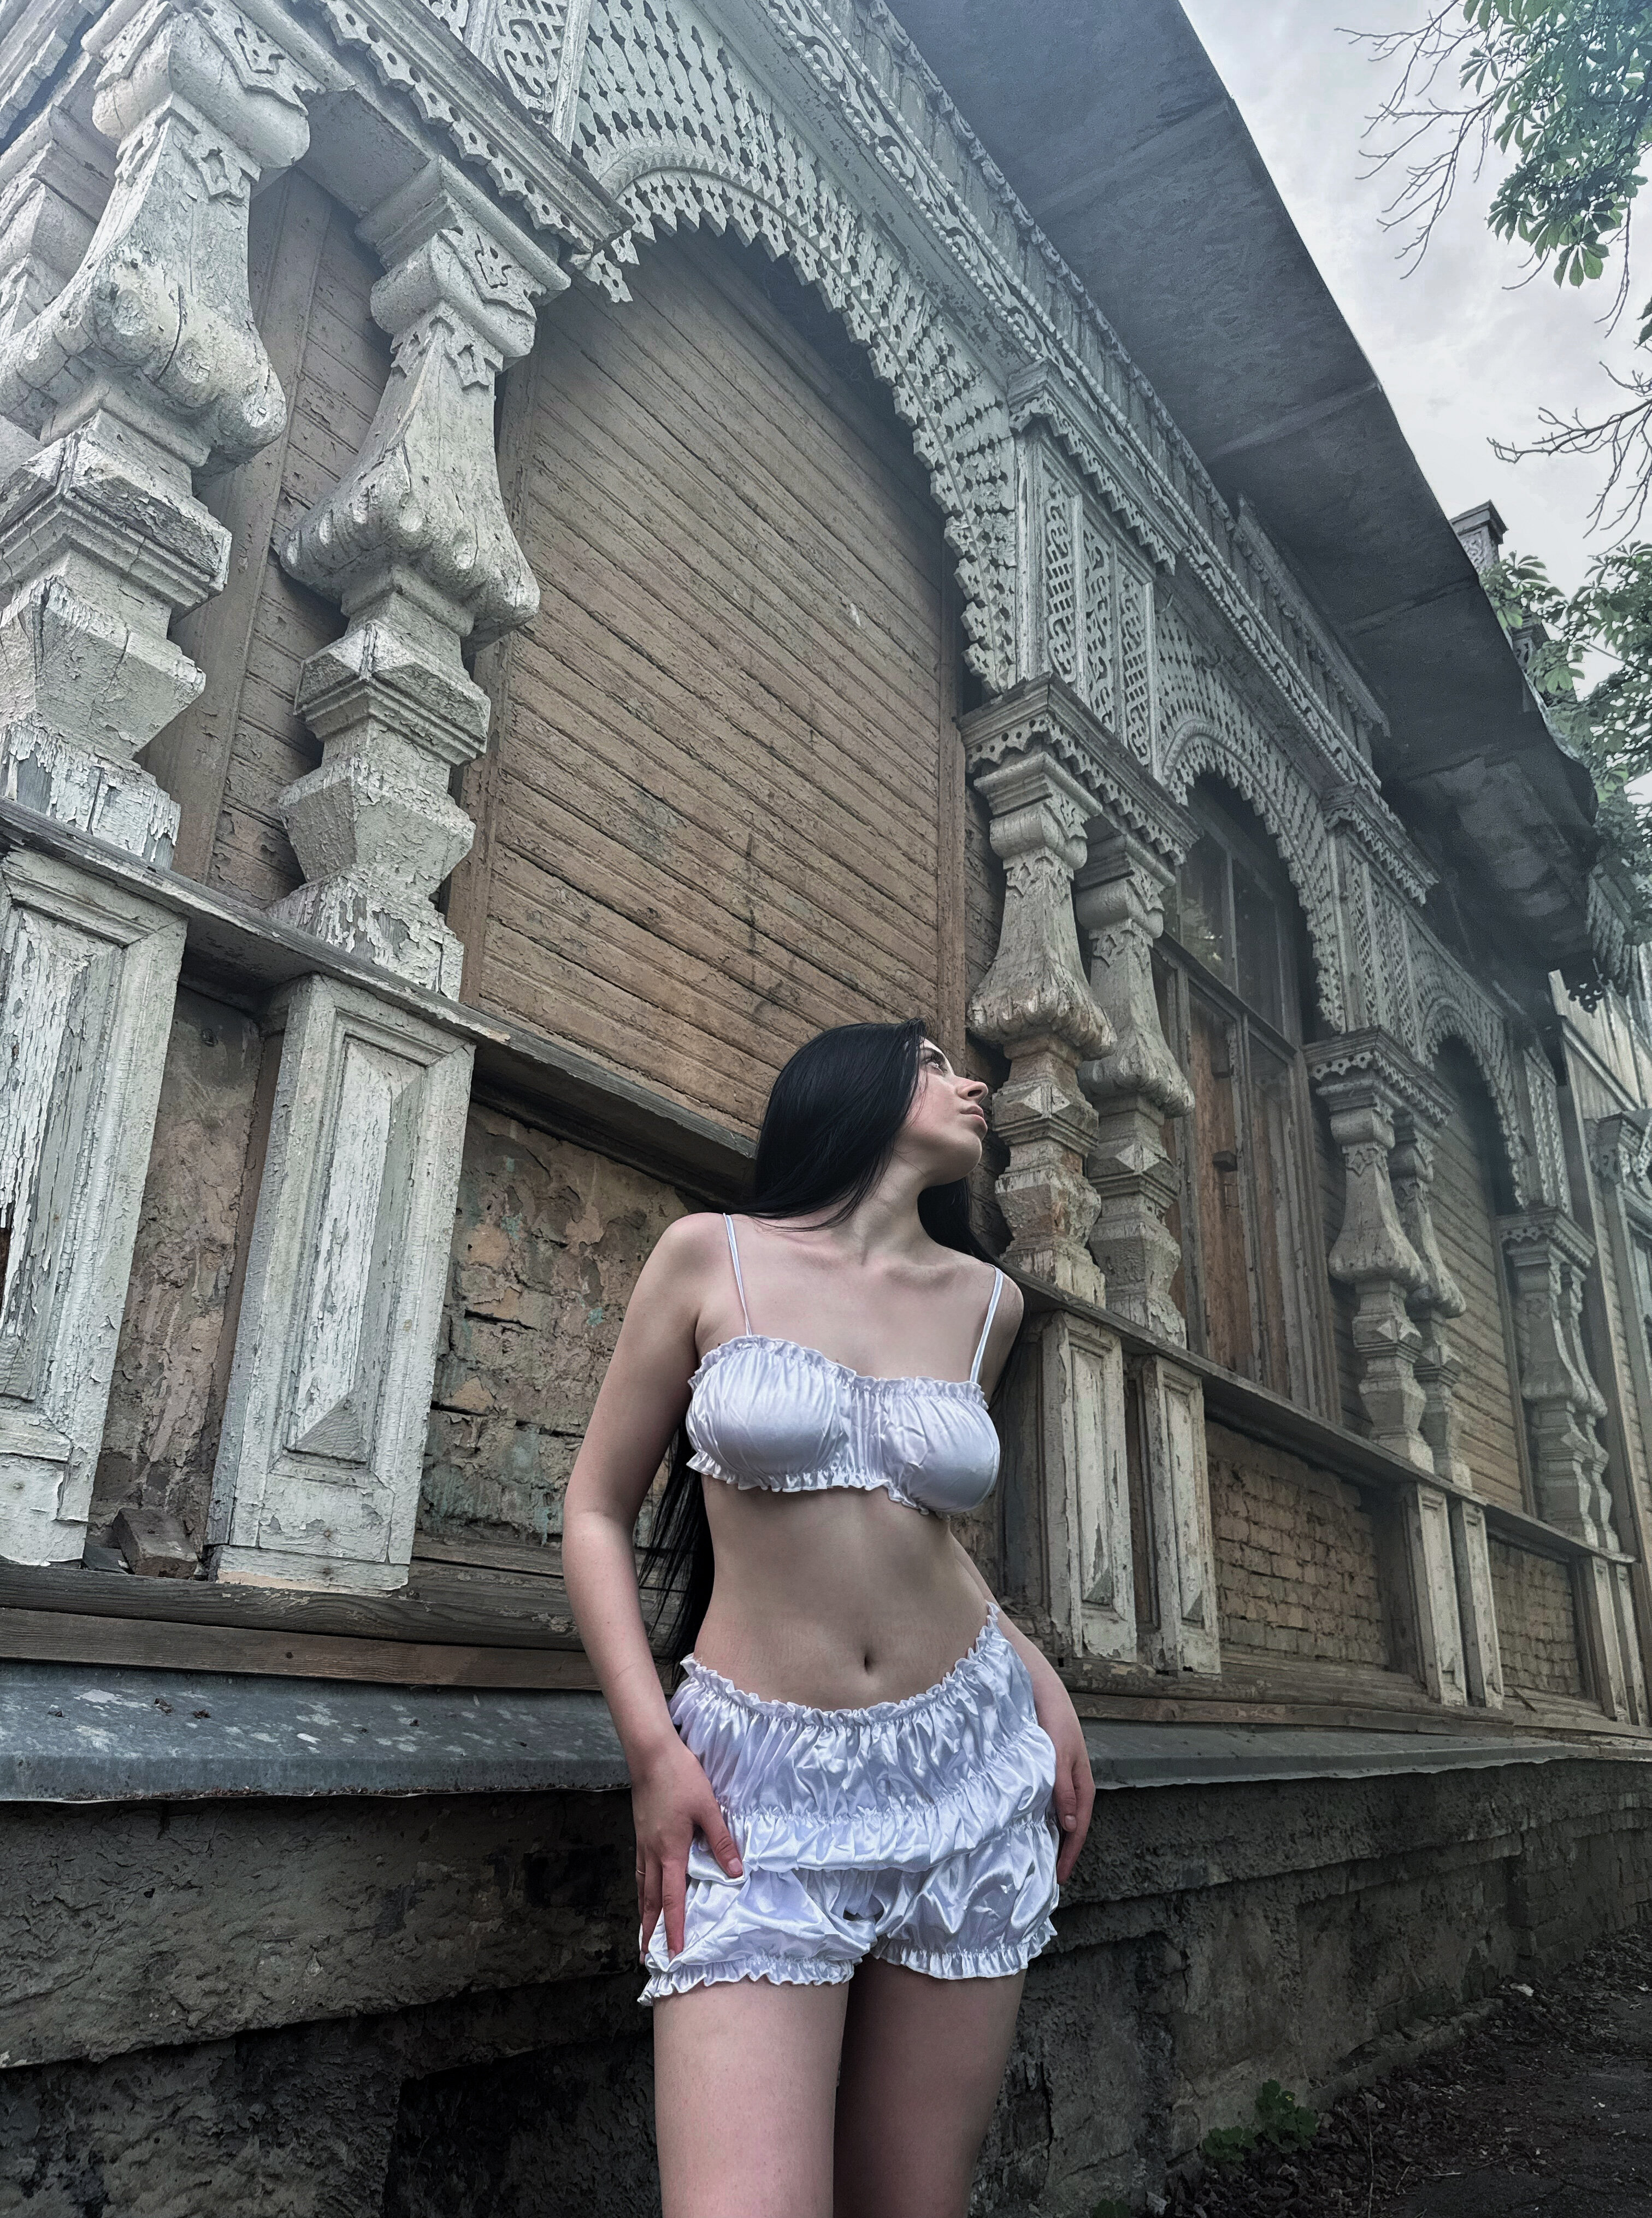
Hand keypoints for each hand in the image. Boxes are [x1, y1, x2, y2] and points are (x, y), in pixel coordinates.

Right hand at [631, 1733, 742, 1958]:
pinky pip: (640, 1869)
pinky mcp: (641, 1832)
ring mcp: (643, 1842)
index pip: (673, 1899)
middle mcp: (653, 1852)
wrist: (651, 1754)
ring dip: (643, 1912)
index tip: (674, 1953)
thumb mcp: (708, 1808)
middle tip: (648, 1957)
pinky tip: (643, 1890)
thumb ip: (721, 1841)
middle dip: (651, 1930)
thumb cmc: (682, 1778)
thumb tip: (735, 1872)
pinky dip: (640, 1889)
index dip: (674, 1927)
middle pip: (650, 1900)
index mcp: (671, 1851)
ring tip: (643, 1933)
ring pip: (642, 1886)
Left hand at [1031, 1672, 1094, 1883]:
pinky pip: (1047, 1800)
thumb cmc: (1054, 1720)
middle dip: (1062, 1850)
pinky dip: (1041, 1816)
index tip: (1058, 1878)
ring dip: (1051, 1835)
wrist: (1043, 1690)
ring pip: (1058, 1813)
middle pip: (1070, 1824)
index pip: (1078, 1826)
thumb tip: (1068, 1826)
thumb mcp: (1059, 1756)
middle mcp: (1072, 1783)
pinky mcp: (1046, 1768)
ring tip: (1038, 1857)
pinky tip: (1028, 1823)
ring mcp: (1060, 1776)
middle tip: (1048, 1875)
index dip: (1070, 1853)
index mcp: (1082, 1783)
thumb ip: (1062, 1789)